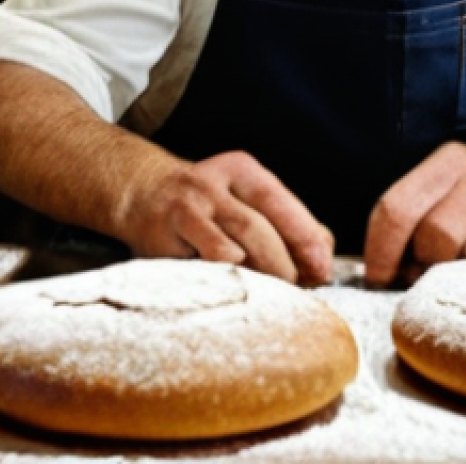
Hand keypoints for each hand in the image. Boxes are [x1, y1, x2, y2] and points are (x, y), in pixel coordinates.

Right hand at [119, 150, 333, 284]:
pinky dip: (223, 276)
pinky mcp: (164, 236)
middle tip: (297, 288)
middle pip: (257, 226)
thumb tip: (324, 253)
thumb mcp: (244, 198)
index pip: (278, 201)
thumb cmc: (207, 204)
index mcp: (240, 170)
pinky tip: (234, 286)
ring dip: (258, 274)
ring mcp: (185, 209)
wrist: (142, 193)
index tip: (322, 266)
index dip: (304, 234)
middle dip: (283, 263)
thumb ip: (284, 221)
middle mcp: (212, 183)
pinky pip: (199, 261)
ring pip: (231, 246)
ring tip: (272, 294)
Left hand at [363, 142, 465, 286]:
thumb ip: (409, 226)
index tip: (377, 279)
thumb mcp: (445, 199)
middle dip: (425, 265)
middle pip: (434, 234)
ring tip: (465, 274)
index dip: (381, 250)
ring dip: (461, 277)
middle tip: (430, 275)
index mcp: (449, 162)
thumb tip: (377, 275)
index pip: (398, 207)